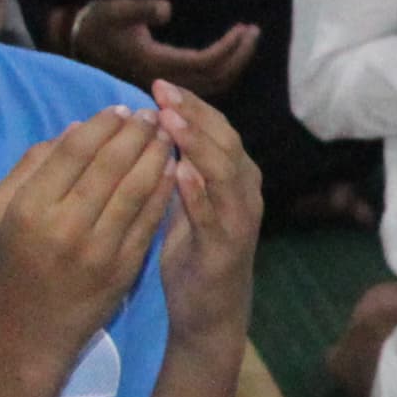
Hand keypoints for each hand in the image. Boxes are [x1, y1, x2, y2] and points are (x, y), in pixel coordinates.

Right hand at [0, 109, 170, 372]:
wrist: (29, 327)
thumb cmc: (13, 260)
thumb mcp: (1, 209)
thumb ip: (32, 165)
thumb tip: (76, 129)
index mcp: (29, 206)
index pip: (74, 151)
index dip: (104, 125)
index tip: (123, 109)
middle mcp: (63, 225)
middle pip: (109, 166)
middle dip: (137, 134)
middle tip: (155, 115)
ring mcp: (97, 249)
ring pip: (135, 190)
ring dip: (157, 157)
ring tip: (169, 135)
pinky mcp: (123, 268)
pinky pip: (149, 221)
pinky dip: (163, 192)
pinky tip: (174, 170)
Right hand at [48, 0, 260, 99]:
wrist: (79, 42)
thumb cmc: (99, 24)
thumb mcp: (116, 11)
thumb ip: (140, 9)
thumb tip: (166, 8)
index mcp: (156, 66)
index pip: (205, 63)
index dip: (228, 49)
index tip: (244, 29)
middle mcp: (164, 82)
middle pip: (215, 78)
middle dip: (238, 56)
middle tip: (253, 32)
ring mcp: (166, 86)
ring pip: (212, 84)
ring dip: (233, 62)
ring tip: (247, 38)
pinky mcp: (167, 84)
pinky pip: (204, 84)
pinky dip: (222, 68)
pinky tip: (230, 51)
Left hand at [145, 85, 261, 345]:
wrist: (209, 314)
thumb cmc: (193, 255)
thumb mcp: (184, 204)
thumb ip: (178, 168)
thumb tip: (151, 127)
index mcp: (234, 180)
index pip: (217, 130)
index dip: (190, 105)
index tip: (158, 83)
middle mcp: (244, 194)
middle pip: (226, 142)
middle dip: (194, 114)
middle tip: (161, 90)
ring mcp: (240, 221)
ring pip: (226, 173)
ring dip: (199, 144)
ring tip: (171, 120)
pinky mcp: (227, 250)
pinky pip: (215, 216)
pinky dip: (200, 192)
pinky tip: (181, 172)